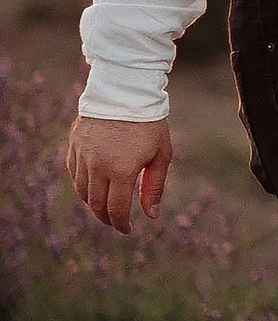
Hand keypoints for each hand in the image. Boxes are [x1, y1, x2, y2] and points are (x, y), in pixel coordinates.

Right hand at [66, 116, 173, 233]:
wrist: (125, 91)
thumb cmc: (149, 123)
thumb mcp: (160, 154)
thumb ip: (154, 186)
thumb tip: (150, 215)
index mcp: (122, 170)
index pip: (117, 210)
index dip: (121, 224)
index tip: (128, 229)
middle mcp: (98, 166)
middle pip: (96, 205)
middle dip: (107, 218)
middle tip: (116, 222)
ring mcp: (83, 156)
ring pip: (82, 192)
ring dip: (94, 204)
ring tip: (107, 205)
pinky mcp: (74, 146)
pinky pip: (74, 174)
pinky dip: (83, 186)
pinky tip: (95, 186)